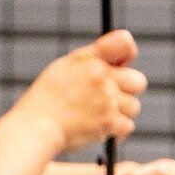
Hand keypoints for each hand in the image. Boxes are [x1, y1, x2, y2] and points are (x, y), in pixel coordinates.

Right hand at [12, 32, 146, 146]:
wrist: (36, 127)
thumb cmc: (47, 100)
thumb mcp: (64, 67)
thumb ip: (93, 60)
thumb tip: (123, 61)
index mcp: (90, 59)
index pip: (124, 43)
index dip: (127, 54)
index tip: (120, 65)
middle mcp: (101, 76)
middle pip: (138, 82)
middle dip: (127, 91)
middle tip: (109, 99)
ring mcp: (107, 100)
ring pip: (133, 106)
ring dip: (120, 113)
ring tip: (98, 116)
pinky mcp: (109, 122)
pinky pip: (127, 126)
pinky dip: (116, 131)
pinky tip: (100, 129)